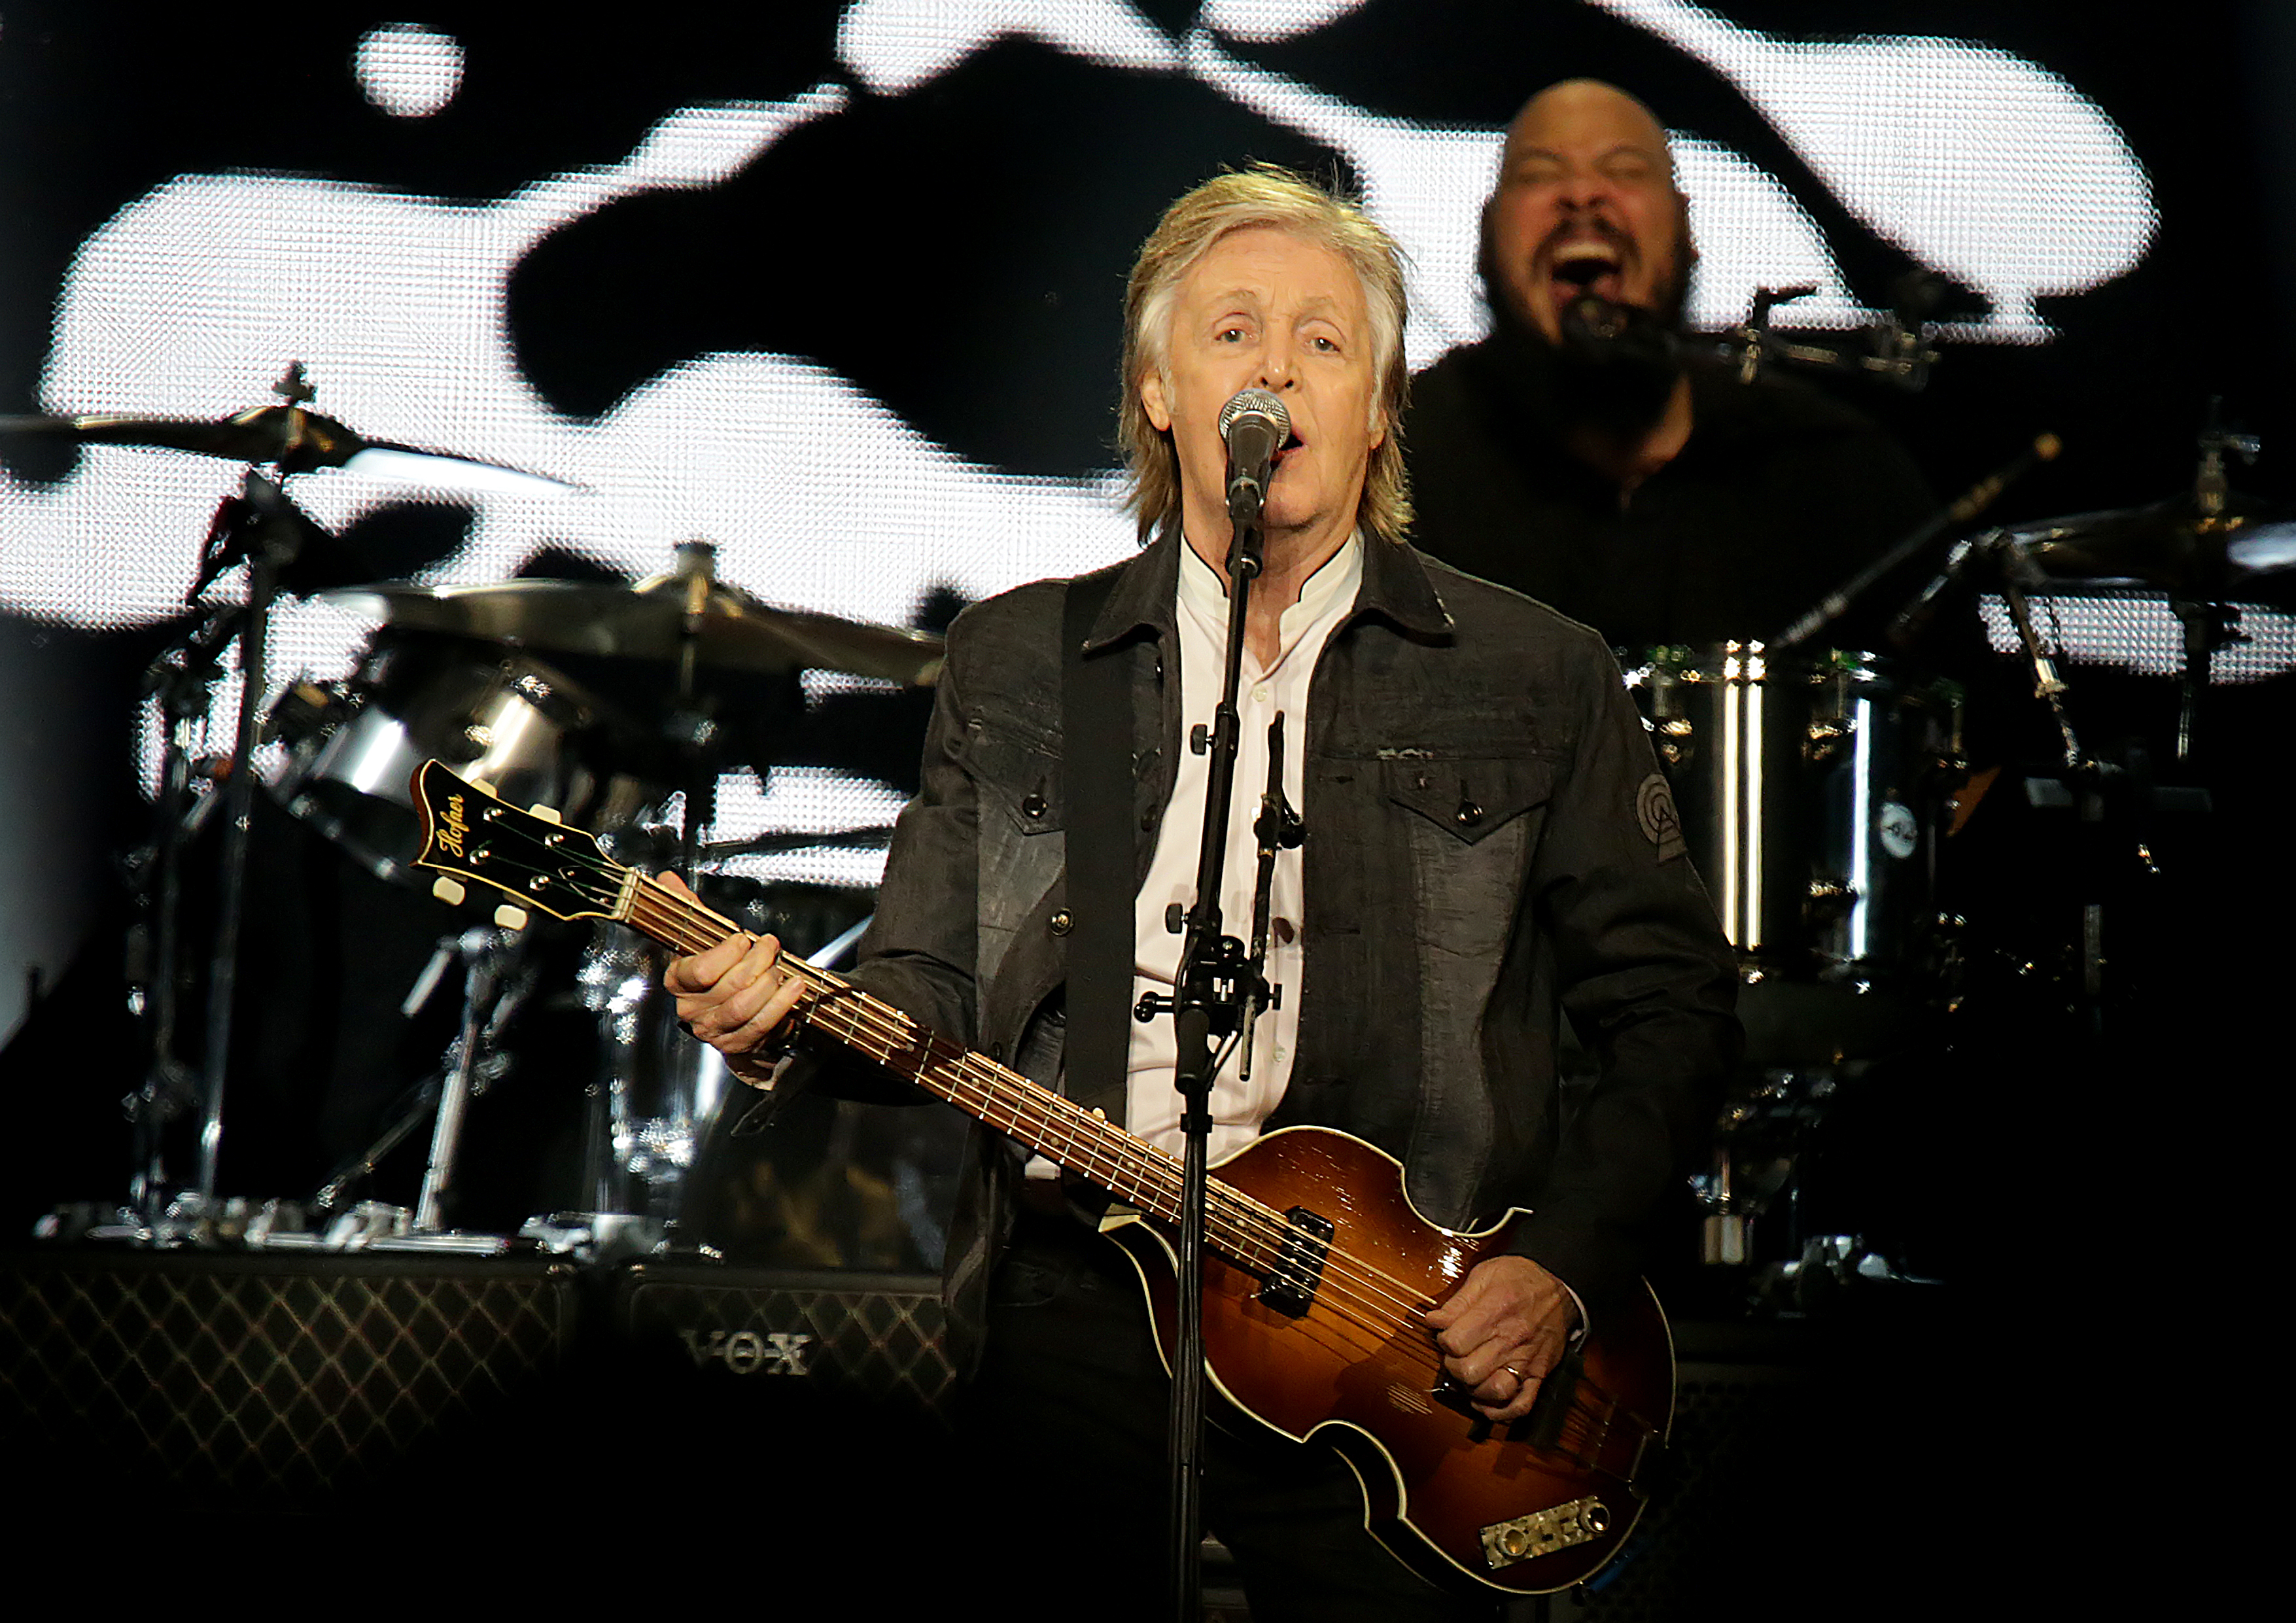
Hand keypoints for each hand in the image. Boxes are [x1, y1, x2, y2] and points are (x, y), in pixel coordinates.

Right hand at [658, 873, 808, 1076]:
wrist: (727, 1016)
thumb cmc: (717, 972)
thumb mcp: (702, 938)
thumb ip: (688, 910)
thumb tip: (667, 880)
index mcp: (679, 981)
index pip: (700, 970)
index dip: (726, 953)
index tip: (743, 938)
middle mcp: (692, 1008)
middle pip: (729, 986)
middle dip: (758, 962)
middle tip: (771, 946)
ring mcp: (714, 1030)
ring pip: (744, 1007)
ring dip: (769, 982)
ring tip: (781, 966)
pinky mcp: (737, 1044)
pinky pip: (760, 1026)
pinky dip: (781, 1005)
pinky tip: (794, 987)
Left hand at [1423, 1254, 1577, 1422]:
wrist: (1561, 1286)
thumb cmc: (1521, 1278)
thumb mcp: (1485, 1274)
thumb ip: (1458, 1301)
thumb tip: (1434, 1320)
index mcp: (1495, 1311)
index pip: (1455, 1342)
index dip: (1443, 1340)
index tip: (1447, 1334)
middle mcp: (1511, 1339)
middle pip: (1469, 1371)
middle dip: (1453, 1366)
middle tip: (1457, 1355)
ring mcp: (1527, 1360)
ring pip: (1494, 1391)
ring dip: (1474, 1389)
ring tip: (1471, 1375)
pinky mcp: (1539, 1374)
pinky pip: (1521, 1405)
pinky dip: (1501, 1411)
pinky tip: (1486, 1401)